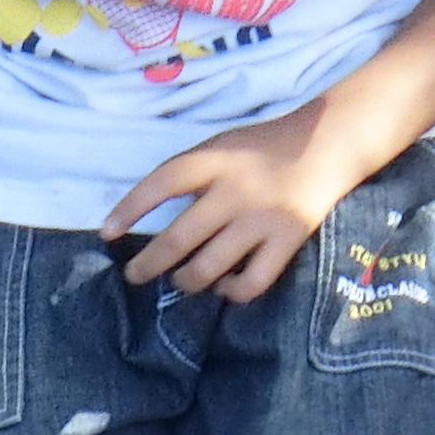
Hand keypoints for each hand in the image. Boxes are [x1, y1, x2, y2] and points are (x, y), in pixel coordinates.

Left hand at [105, 101, 372, 302]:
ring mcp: (262, 218)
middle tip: (134, 275)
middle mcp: (235, 190)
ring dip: (186, 281)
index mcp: (215, 159)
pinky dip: (231, 292)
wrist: (328, 142)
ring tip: (181, 280)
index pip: (161, 183)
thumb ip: (194, 176)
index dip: (130, 209)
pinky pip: (250, 283)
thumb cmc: (265, 146)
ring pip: (208, 268)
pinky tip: (224, 286)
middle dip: (148, 264)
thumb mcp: (223, 145)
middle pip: (178, 238)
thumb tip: (154, 220)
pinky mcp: (287, 240)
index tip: (107, 233)